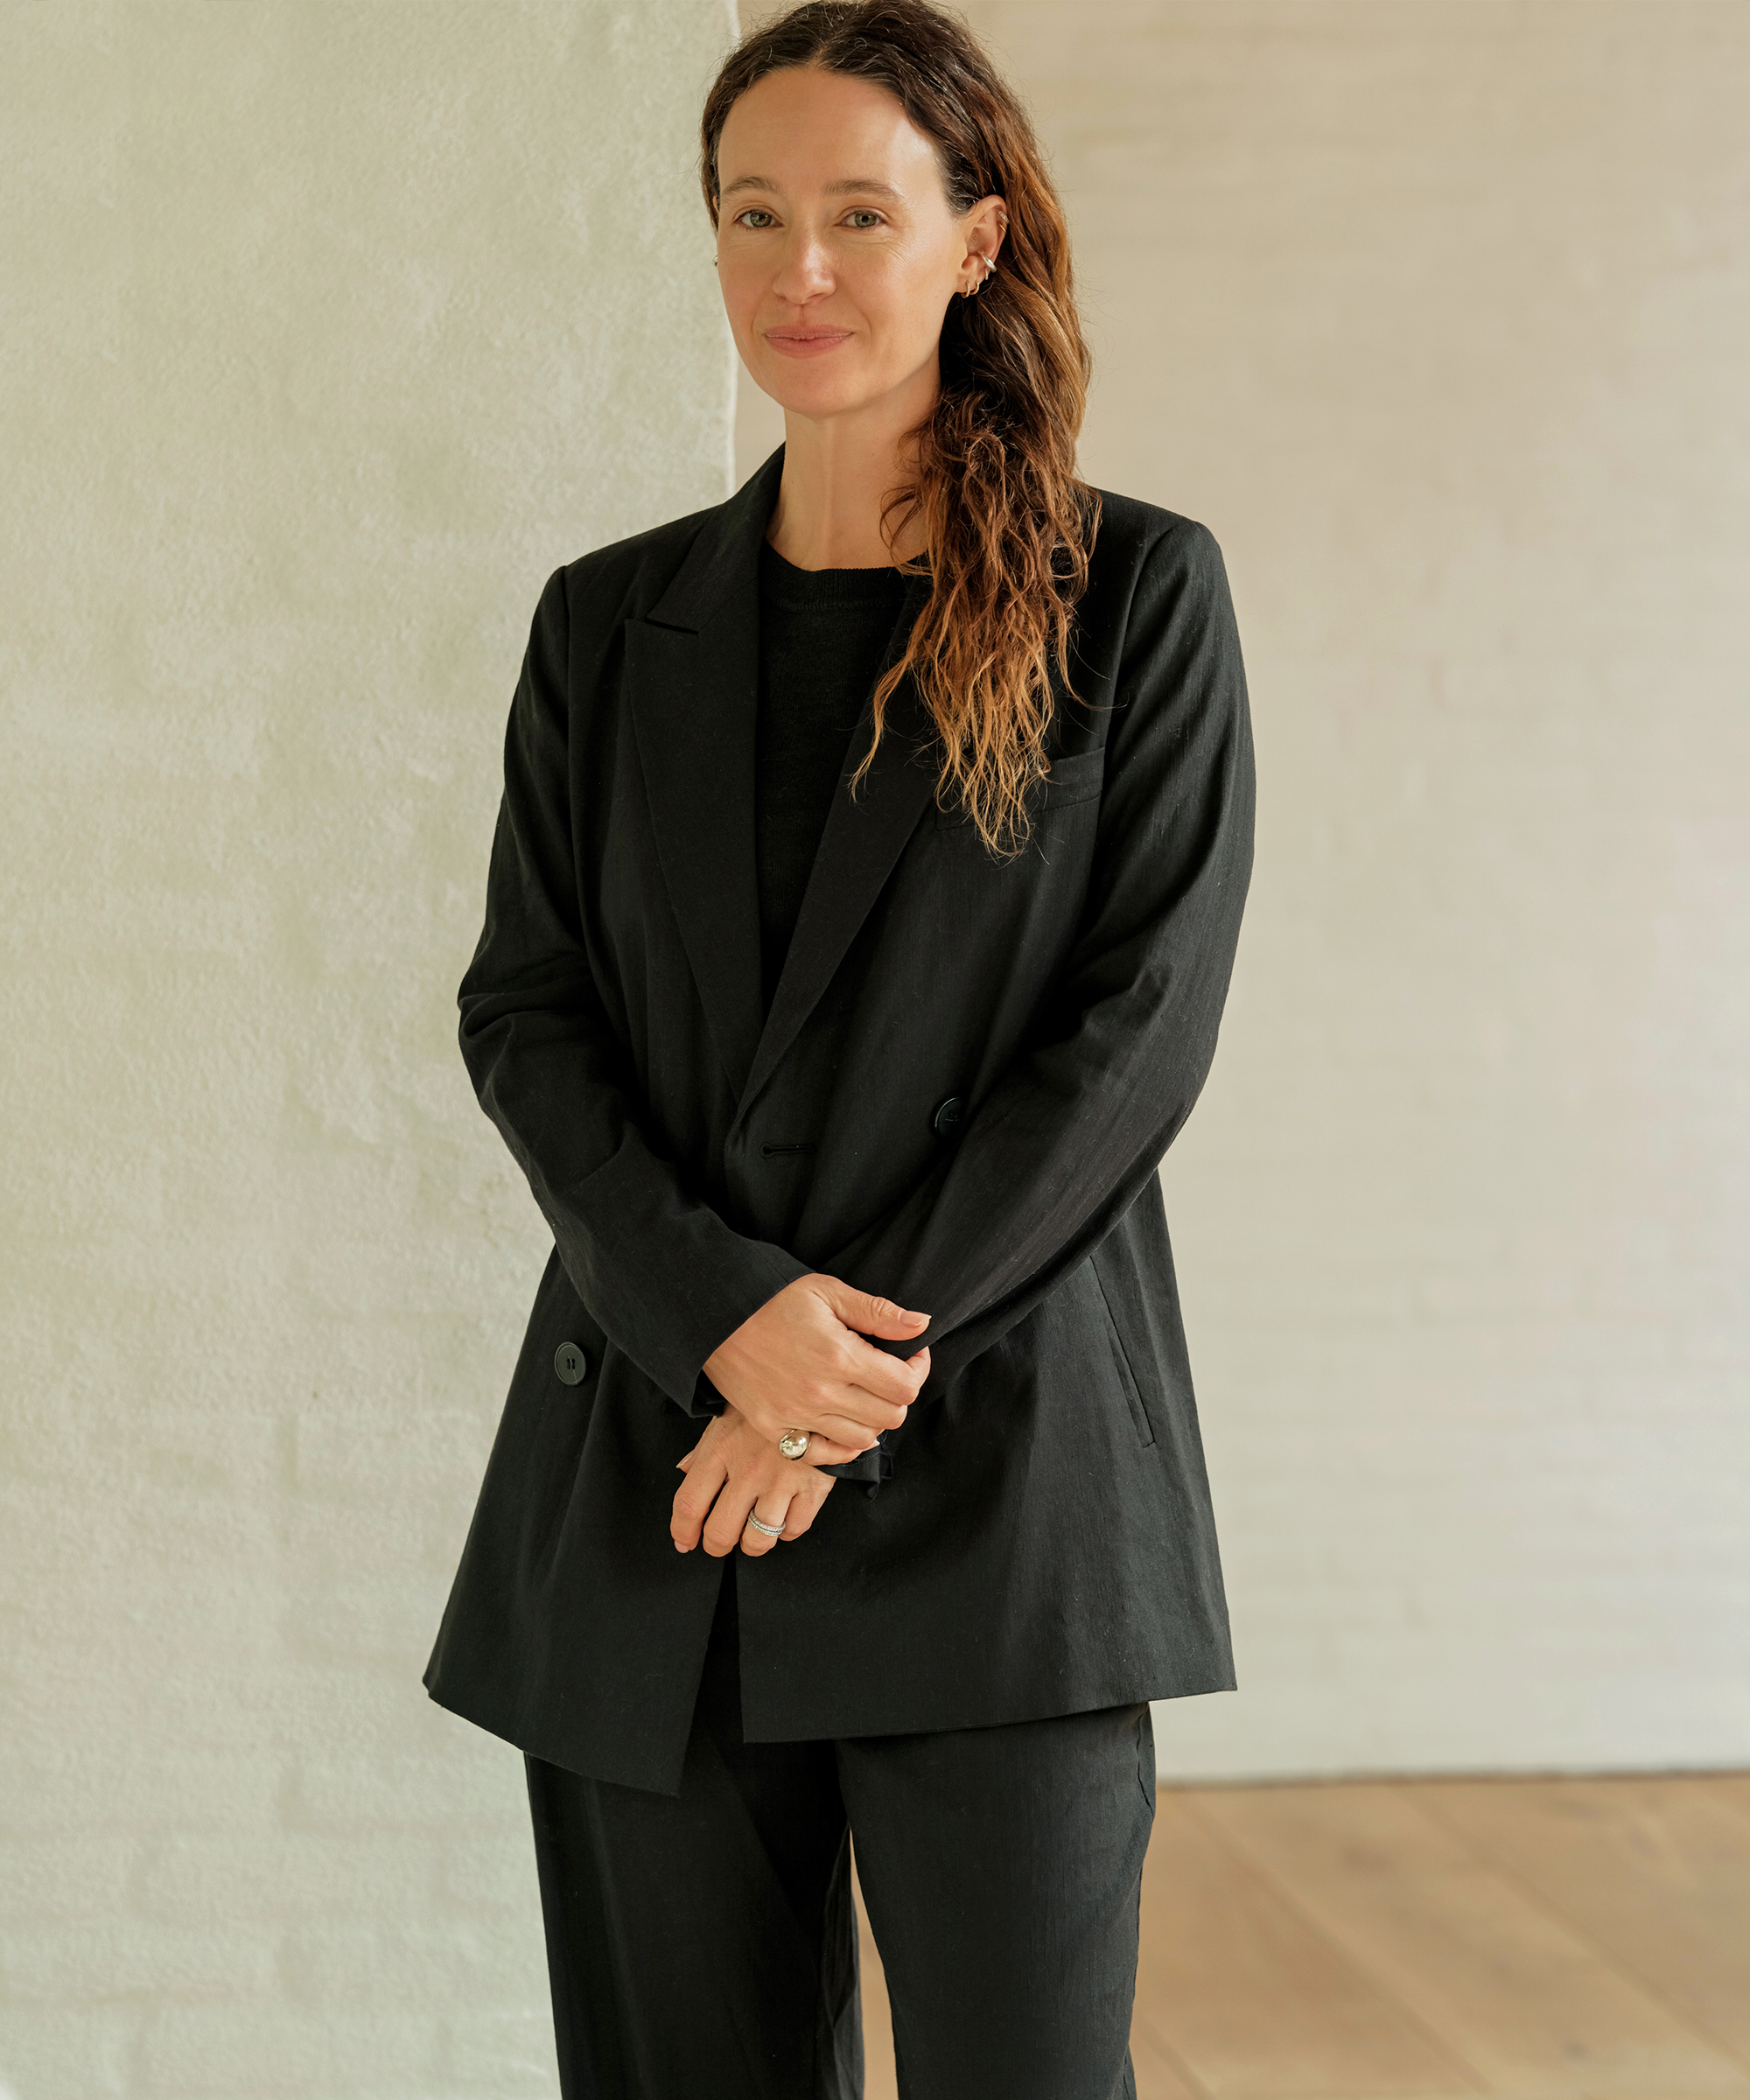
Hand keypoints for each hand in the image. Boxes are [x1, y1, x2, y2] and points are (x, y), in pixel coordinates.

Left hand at [671, 1406, 836, 1557]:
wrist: (818, 1390)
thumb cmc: (769, 1402)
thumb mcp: (728, 1415)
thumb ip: (704, 1447)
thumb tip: (684, 1472)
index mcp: (722, 1448)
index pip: (689, 1504)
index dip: (682, 1531)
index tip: (684, 1541)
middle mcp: (749, 1468)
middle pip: (721, 1531)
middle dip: (716, 1546)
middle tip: (719, 1542)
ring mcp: (782, 1480)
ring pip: (759, 1539)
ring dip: (752, 1543)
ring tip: (753, 1531)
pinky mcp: (814, 1487)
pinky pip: (795, 1530)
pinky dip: (787, 1530)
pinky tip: (784, 1515)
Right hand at [703, 1274, 930, 1452]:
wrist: (713, 1318)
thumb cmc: (772, 1299)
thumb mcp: (827, 1292)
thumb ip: (878, 1312)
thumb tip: (921, 1325)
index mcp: (839, 1356)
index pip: (905, 1386)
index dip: (917, 1369)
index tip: (910, 1354)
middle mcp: (820, 1393)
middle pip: (890, 1418)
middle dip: (899, 1395)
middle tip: (888, 1373)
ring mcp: (795, 1416)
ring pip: (862, 1439)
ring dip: (872, 1419)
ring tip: (863, 1394)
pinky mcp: (774, 1429)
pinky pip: (822, 1455)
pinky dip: (840, 1445)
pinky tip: (841, 1420)